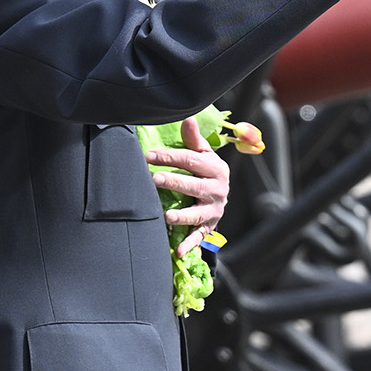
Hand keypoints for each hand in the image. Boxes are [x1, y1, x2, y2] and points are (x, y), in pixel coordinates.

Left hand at [145, 116, 229, 255]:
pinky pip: (199, 237)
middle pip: (194, 186)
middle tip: (154, 179)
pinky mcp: (209, 227)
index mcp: (216, 169)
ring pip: (198, 214)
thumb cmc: (206, 171)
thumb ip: (194, 140)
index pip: (192, 161)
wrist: (222, 195)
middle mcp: (218, 190)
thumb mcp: (204, 154)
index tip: (148, 155)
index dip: (170, 157)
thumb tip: (187, 118)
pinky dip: (189, 245)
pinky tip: (177, 252)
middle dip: (174, 182)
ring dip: (182, 216)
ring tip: (167, 216)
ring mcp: (214, 210)